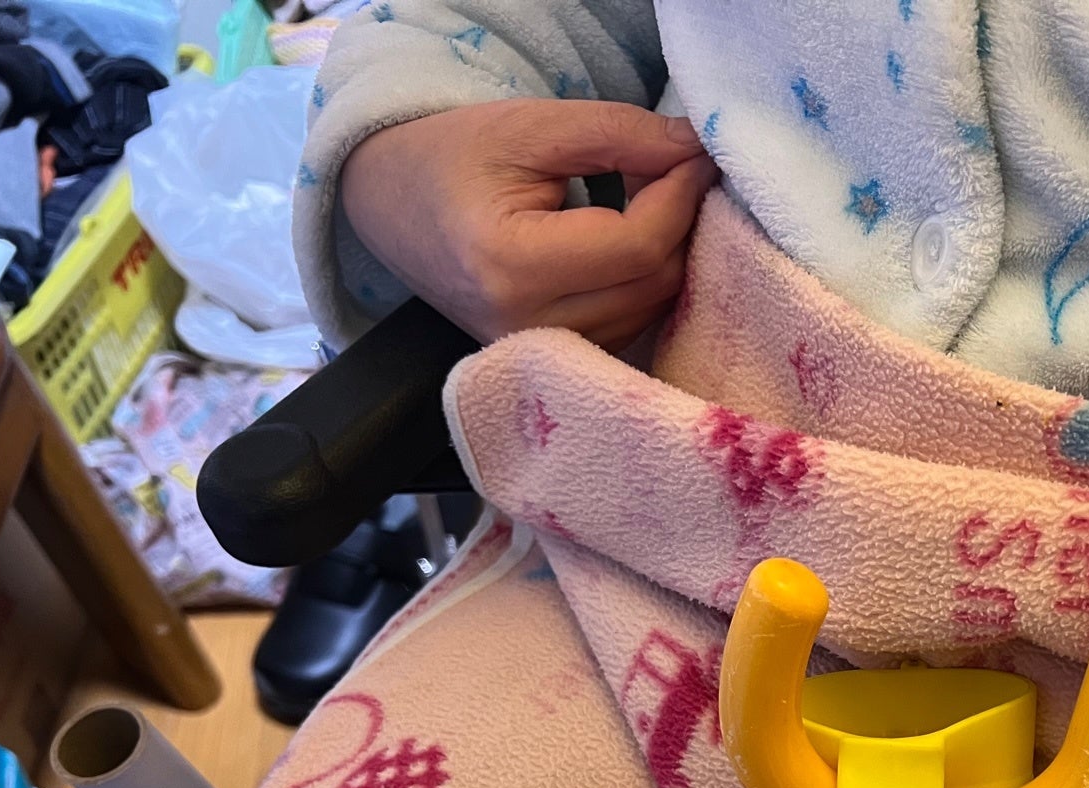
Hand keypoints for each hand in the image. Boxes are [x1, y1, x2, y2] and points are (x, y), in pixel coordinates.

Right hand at [340, 98, 717, 347]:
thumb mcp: (533, 127)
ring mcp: (537, 352)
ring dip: (665, 252)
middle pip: (652, 284)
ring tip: (639, 198)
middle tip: (665, 168)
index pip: (636, 246)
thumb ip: (621, 134)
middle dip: (677, 222)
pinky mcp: (551, 359)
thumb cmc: (454, 157)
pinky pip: (631, 325)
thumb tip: (697, 150)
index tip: (693, 154)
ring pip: (650, 309)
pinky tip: (626, 240)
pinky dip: (646, 280)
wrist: (391, 205)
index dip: (680, 196)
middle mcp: (525, 325)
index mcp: (509, 264)